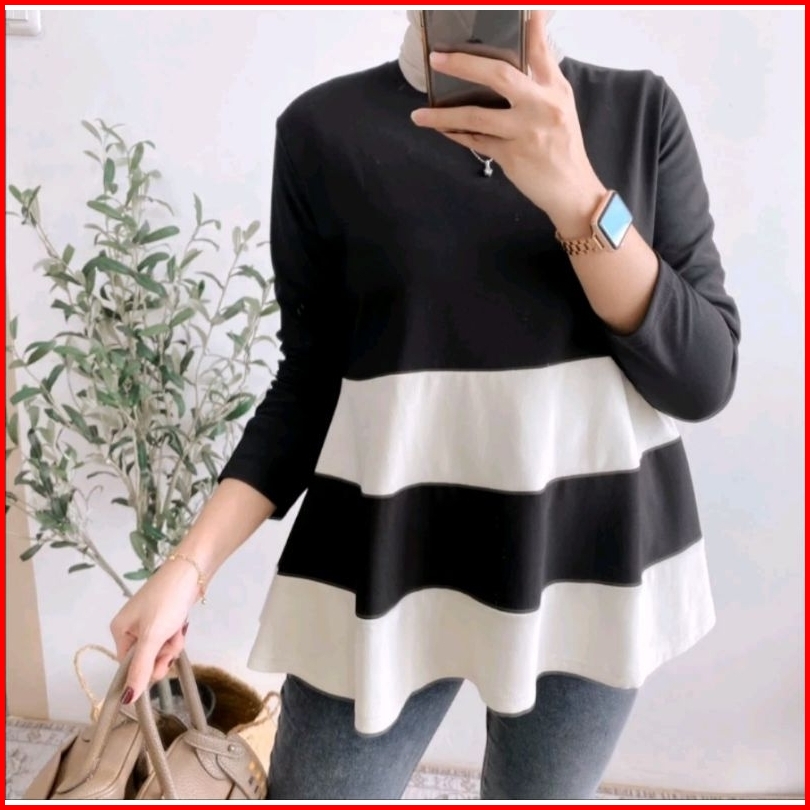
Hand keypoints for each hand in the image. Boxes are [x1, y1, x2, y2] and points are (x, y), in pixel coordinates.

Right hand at [109, 560, 199, 703]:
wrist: (192, 571)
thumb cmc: (167, 601)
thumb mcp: (152, 636)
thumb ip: (140, 668)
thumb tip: (127, 699)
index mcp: (119, 630)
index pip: (128, 666)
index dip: (146, 670)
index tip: (163, 665)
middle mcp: (131, 627)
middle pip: (146, 659)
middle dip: (163, 654)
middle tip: (172, 642)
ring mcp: (149, 622)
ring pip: (160, 649)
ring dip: (172, 645)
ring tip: (178, 630)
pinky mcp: (165, 618)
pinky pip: (168, 638)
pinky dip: (176, 635)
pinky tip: (182, 625)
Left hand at [411, 12, 605, 234]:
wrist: (572, 190)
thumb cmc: (563, 147)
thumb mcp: (561, 106)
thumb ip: (540, 80)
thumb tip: (515, 58)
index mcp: (554, 89)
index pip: (539, 49)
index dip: (529, 26)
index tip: (521, 8)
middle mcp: (541, 106)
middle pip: (499, 76)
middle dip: (464, 64)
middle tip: (436, 58)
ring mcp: (525, 132)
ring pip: (476, 116)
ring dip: (443, 115)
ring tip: (419, 115)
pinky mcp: (512, 156)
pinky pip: (476, 142)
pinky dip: (456, 135)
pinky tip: (441, 129)